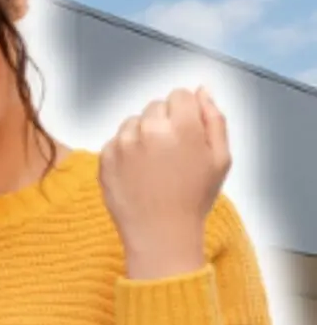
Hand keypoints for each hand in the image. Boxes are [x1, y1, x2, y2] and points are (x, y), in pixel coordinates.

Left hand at [99, 87, 230, 279]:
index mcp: (183, 127)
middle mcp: (150, 129)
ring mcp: (124, 143)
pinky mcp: (104, 156)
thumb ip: (214, 119)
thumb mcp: (220, 159)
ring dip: (143, 135)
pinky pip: (117, 140)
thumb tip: (202, 90)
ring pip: (134, 122)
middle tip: (171, 154)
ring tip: (154, 166)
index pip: (180, 95)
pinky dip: (125, 151)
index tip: (187, 134)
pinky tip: (138, 173)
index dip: (186, 113)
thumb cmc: (193, 198)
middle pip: (156, 106)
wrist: (160, 233)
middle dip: (165, 123)